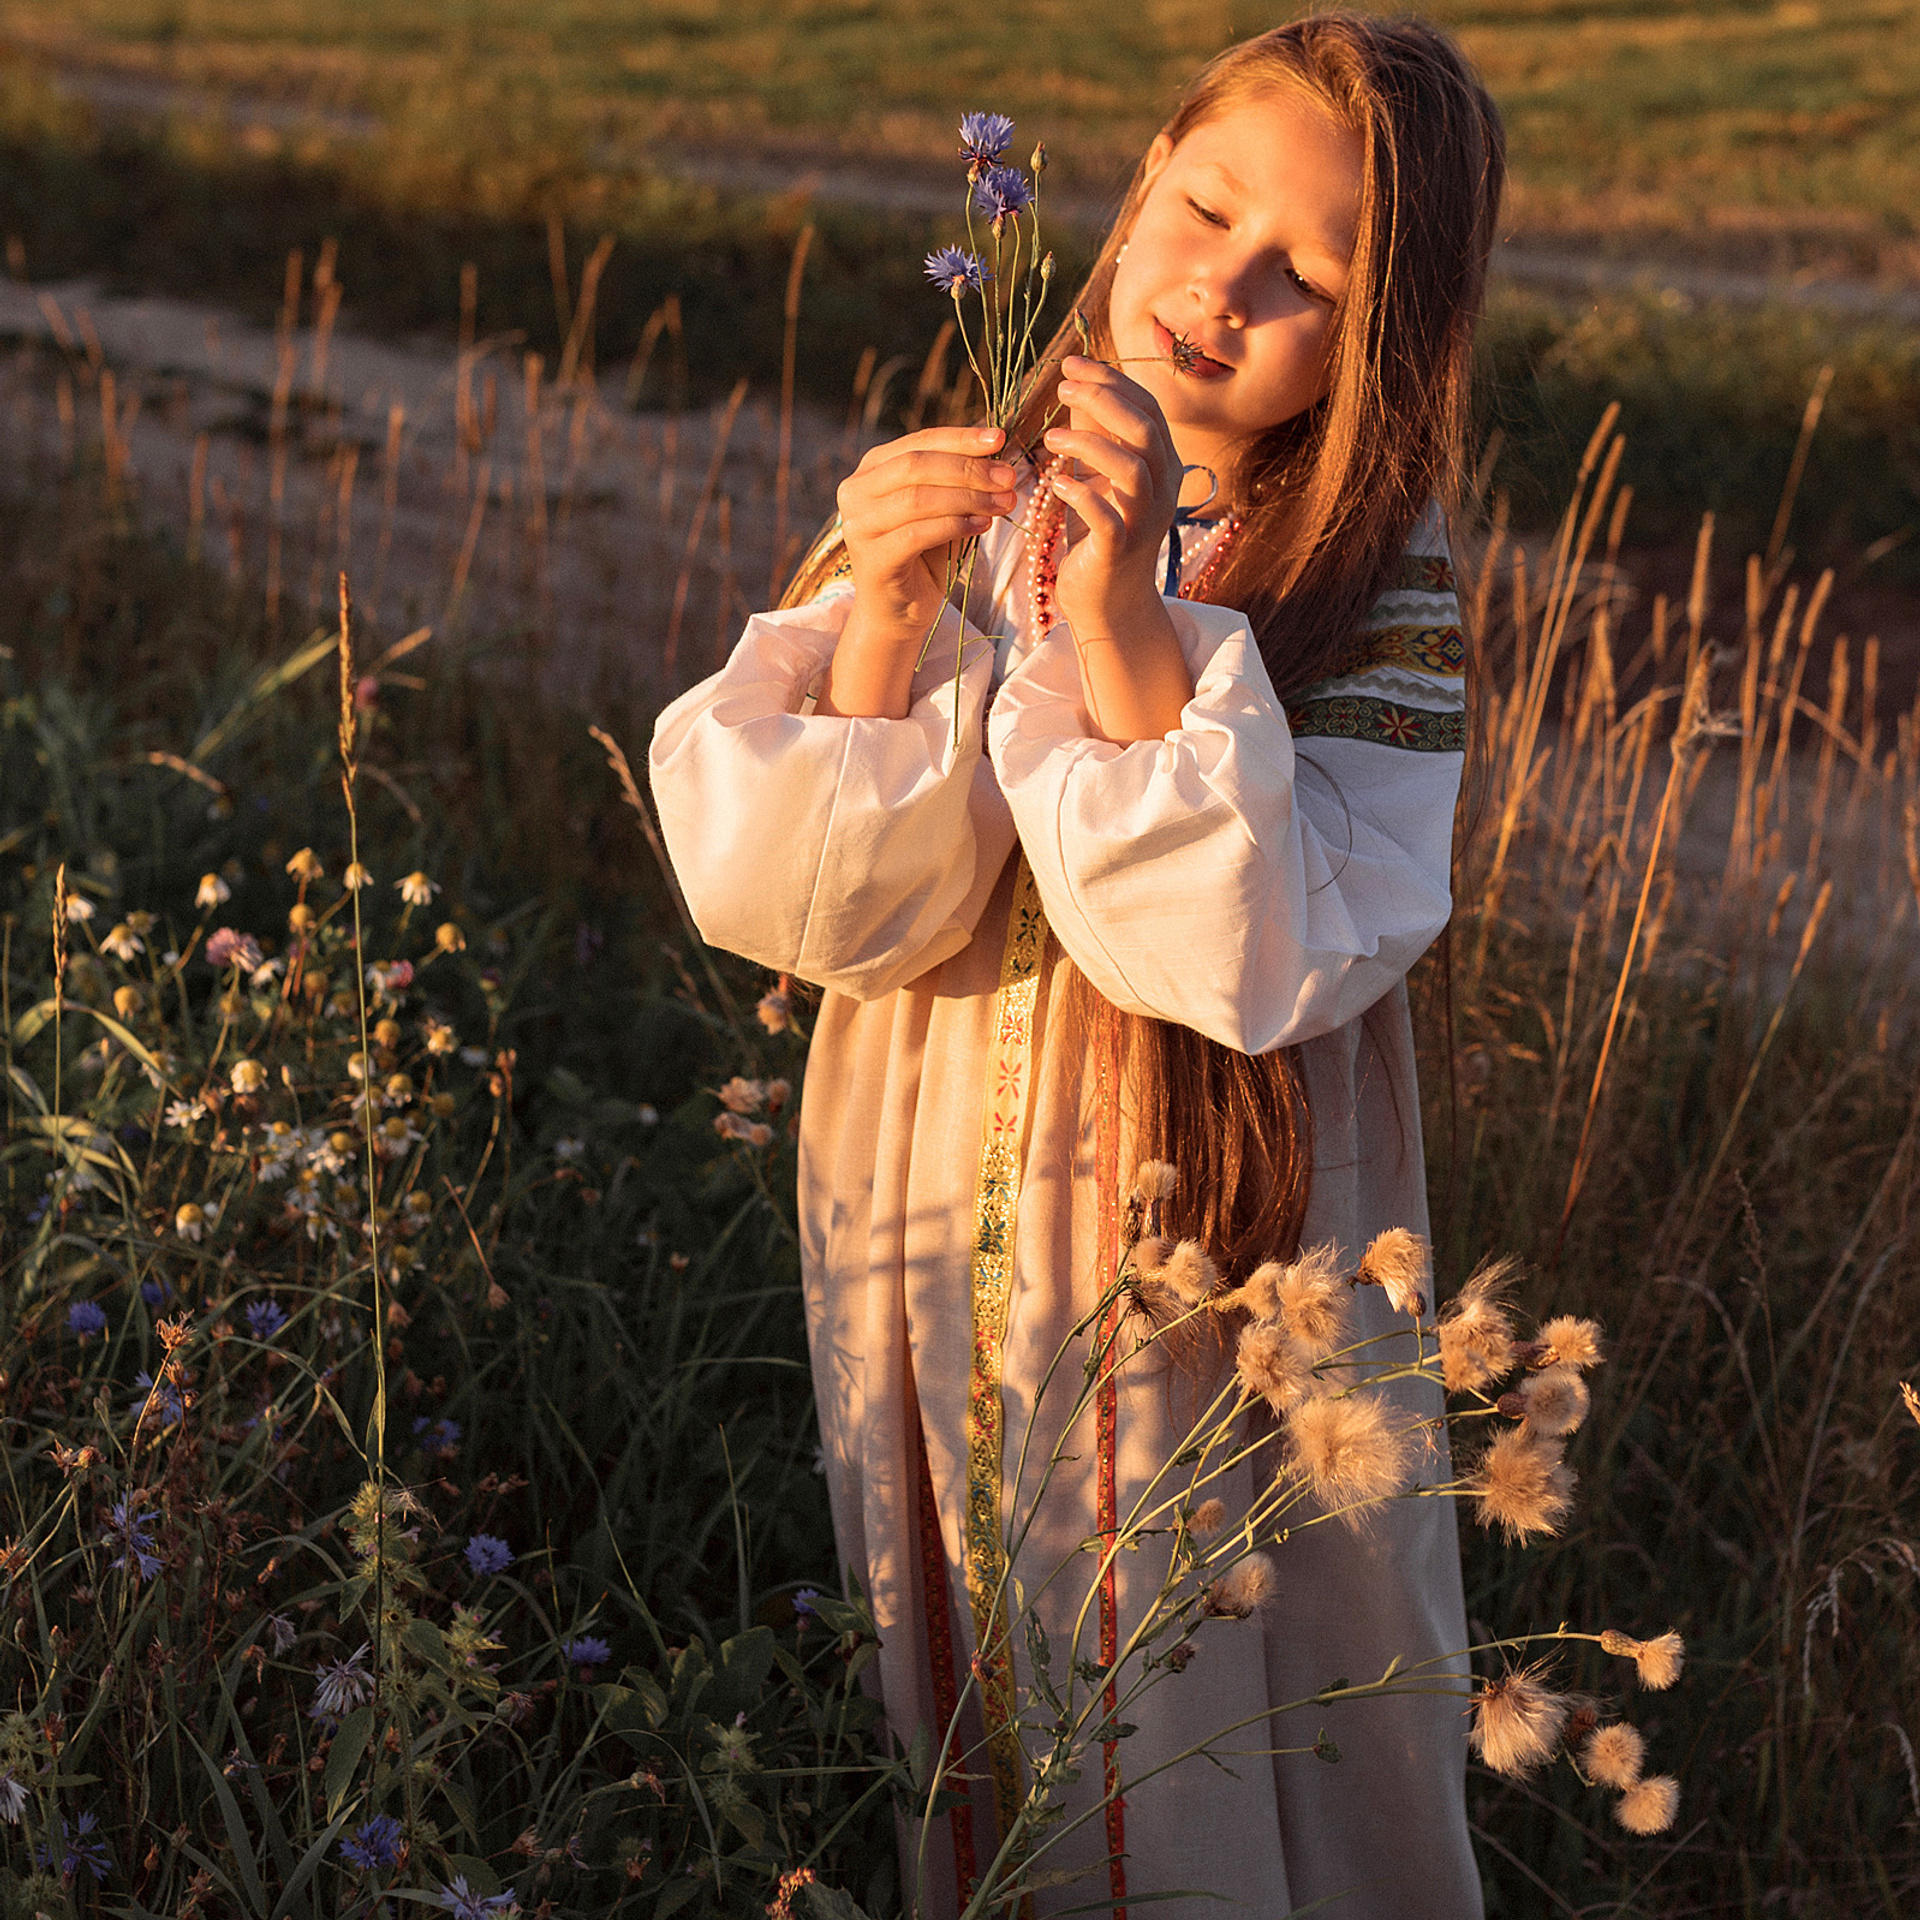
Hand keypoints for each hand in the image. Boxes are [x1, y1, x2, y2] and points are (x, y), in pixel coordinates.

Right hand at [835, 425, 1017, 642]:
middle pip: (916, 466)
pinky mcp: (872, 559)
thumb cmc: (923, 557)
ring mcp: (858, 526)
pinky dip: (955, 526)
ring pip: (918, 499)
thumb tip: (997, 450)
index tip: (1000, 438)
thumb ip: (958, 480)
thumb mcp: (942, 509)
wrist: (898, 612)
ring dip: (968, 498)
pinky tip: (982, 525)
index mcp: (872, 469)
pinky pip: (918, 534)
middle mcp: (856, 492)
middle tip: (1007, 478)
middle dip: (968, 469)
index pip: (920, 442)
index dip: (961, 438)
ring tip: (1003, 503)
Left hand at [1043, 356, 1182, 639]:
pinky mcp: (1121, 550)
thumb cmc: (1100, 534)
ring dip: (1089, 444)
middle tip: (1063, 387)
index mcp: (1162, 464)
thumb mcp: (1098, 477)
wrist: (1108, 601)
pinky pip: (1107, 516)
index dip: (1111, 380)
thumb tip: (1077, 385)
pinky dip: (1081, 495)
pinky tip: (1056, 484)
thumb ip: (1094, 435)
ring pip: (1131, 468)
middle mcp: (1163, 489)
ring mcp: (1145, 520)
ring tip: (1052, 438)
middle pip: (1144, 428)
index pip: (1147, 408)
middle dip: (1103, 400)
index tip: (1072, 363)